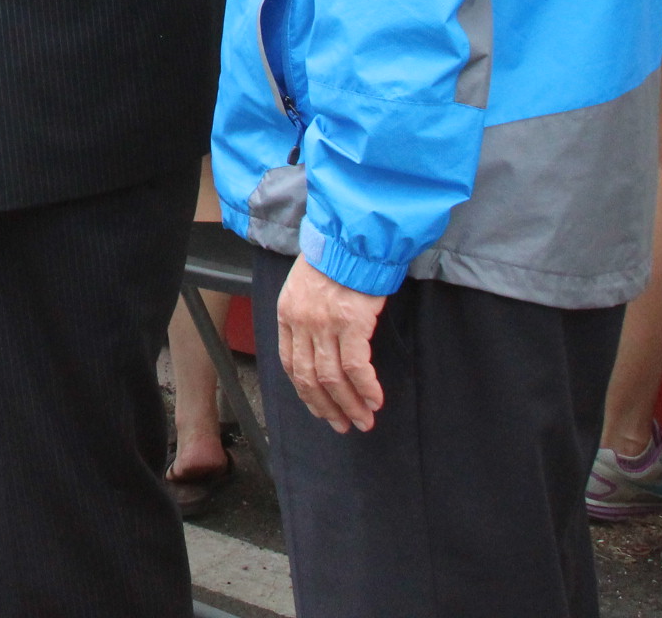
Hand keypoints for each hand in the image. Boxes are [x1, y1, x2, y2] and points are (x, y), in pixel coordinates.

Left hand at [277, 259, 388, 432]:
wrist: (352, 237)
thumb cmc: (334, 260)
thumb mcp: (304, 286)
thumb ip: (304, 316)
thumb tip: (315, 349)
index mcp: (287, 313)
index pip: (290, 364)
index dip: (306, 393)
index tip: (320, 409)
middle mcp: (301, 322)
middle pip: (309, 378)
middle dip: (327, 407)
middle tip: (344, 425)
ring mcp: (325, 323)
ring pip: (332, 378)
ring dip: (349, 404)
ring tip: (364, 420)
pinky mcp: (351, 322)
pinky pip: (356, 366)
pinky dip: (366, 388)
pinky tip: (375, 399)